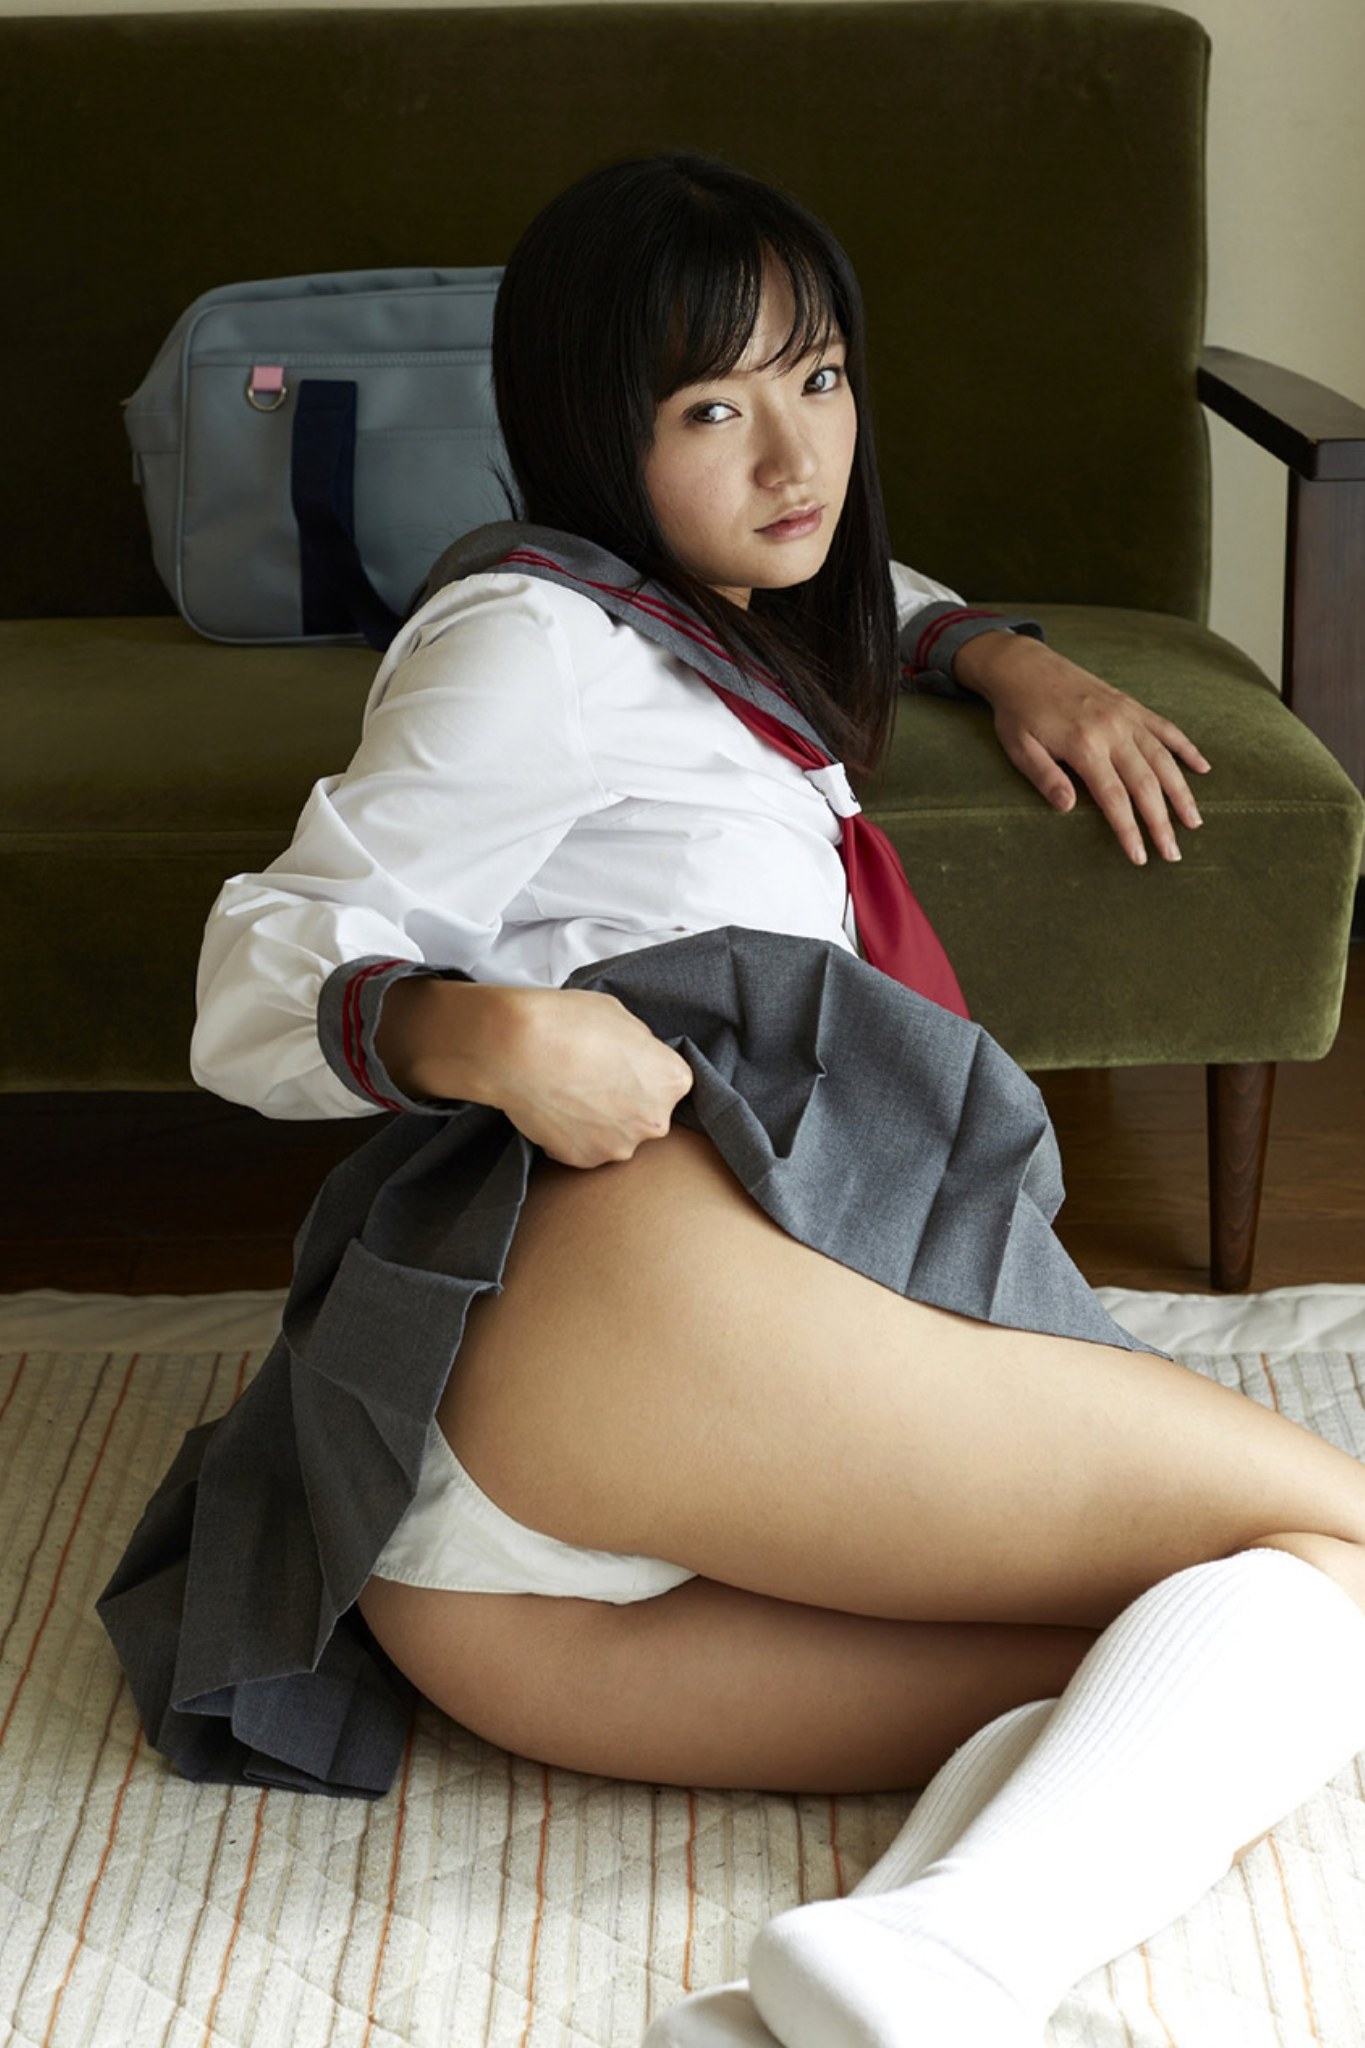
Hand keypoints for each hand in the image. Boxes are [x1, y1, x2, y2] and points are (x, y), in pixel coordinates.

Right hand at [488, 987, 694, 1168]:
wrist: (517, 1049)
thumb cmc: (569, 1023)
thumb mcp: (621, 1016)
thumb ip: (640, 1045)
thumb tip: (637, 1057)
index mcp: (672, 1081)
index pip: (670, 1081)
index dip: (643, 1069)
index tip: (620, 1061)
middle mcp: (654, 1120)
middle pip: (647, 1113)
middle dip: (626, 1100)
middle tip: (592, 1078)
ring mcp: (618, 1145)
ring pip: (616, 1134)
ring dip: (599, 1120)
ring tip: (569, 1093)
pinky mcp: (583, 1160)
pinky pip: (584, 1147)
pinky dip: (572, 1133)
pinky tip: (555, 1108)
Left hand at [951, 633, 1209, 865]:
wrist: (1025, 666)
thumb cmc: (1018, 713)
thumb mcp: (1019, 748)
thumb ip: (1045, 777)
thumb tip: (1067, 808)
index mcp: (1084, 745)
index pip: (1114, 798)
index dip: (1129, 830)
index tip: (1140, 857)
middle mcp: (1113, 730)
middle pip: (1146, 784)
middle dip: (1162, 822)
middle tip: (1174, 854)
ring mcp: (1127, 716)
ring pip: (1164, 759)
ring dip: (1182, 793)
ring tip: (1195, 822)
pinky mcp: (1132, 706)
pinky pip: (1167, 728)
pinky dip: (1187, 748)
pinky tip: (1203, 768)